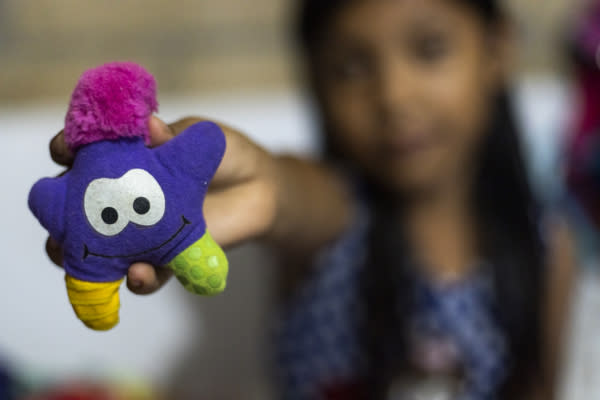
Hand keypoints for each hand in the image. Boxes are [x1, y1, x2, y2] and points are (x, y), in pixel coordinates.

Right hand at [46, 116, 276, 293]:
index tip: (64, 151)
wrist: (259, 187)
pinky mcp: (167, 258)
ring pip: (101, 252)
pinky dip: (140, 278)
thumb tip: (149, 126)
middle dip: (60, 219)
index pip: (82, 154)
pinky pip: (147, 275)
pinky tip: (139, 274)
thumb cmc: (221, 153)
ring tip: (82, 259)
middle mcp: (124, 198)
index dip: (67, 150)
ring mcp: (142, 231)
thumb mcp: (198, 137)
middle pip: (77, 212)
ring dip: (86, 259)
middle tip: (59, 222)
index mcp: (124, 159)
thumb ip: (172, 137)